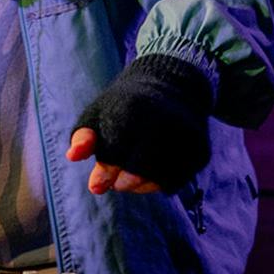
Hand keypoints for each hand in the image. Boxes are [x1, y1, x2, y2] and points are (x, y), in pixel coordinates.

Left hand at [69, 53, 212, 194]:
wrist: (172, 86)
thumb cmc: (124, 105)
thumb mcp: (98, 113)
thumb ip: (83, 136)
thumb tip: (72, 157)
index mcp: (133, 108)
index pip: (116, 151)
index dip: (105, 171)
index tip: (95, 185)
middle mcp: (164, 120)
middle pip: (140, 169)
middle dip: (123, 182)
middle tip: (116, 184)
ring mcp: (187, 136)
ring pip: (161, 179)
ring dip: (141, 186)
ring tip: (130, 181)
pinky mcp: (201, 150)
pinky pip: (179, 181)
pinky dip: (161, 184)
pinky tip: (150, 176)